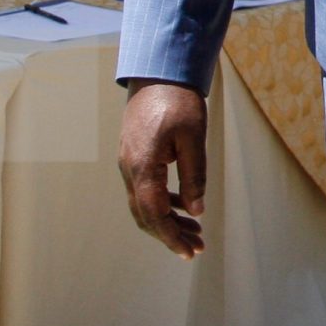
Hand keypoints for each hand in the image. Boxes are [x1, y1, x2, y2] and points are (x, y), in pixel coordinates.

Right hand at [118, 80, 209, 258]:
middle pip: (145, 215)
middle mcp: (129, 169)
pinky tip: (184, 207)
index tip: (189, 252)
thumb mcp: (194, 139)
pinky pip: (144, 189)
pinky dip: (163, 202)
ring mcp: (128, 163)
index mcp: (142, 166)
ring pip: (144, 204)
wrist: (157, 73)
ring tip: (195, 231)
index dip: (171, 237)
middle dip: (170, 235)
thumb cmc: (178, 101)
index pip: (154, 214)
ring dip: (167, 220)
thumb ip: (194, 176)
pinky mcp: (134, 157)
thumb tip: (197, 211)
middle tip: (197, 247)